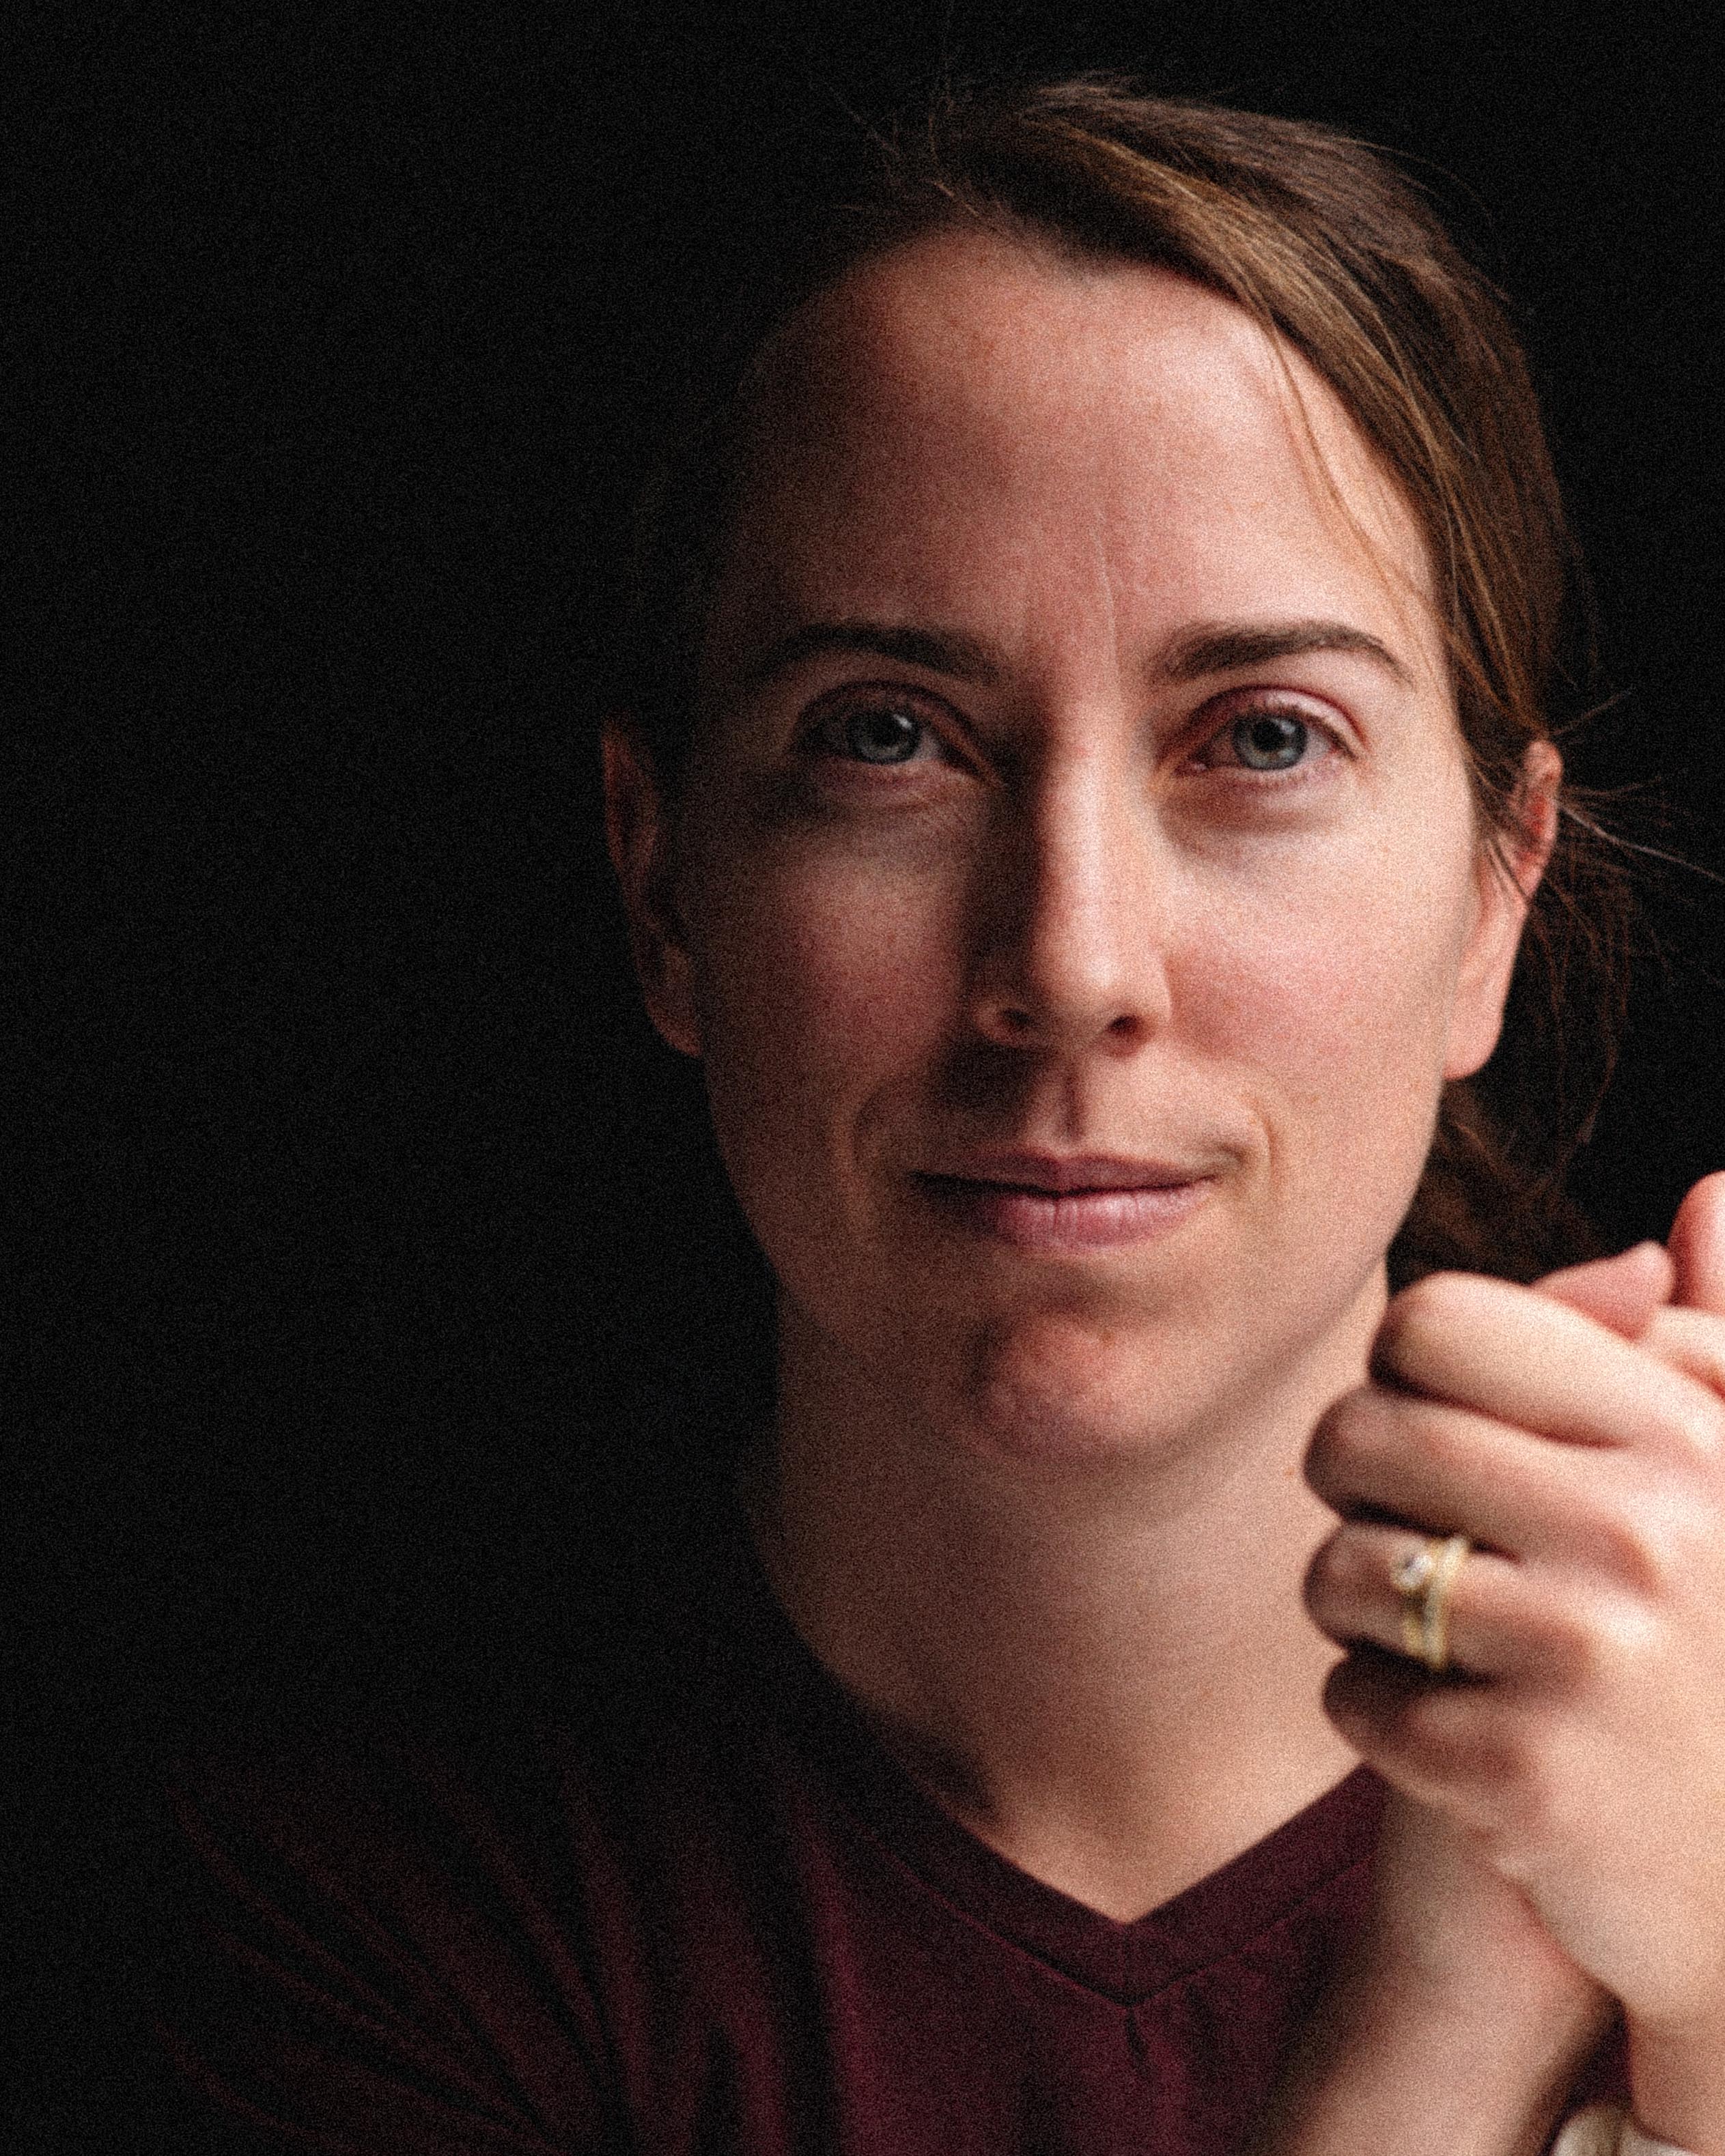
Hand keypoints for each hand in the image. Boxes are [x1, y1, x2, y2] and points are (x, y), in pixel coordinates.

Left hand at [1303, 1173, 1724, 2147]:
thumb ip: (1715, 1340)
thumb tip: (1707, 1193)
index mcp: (1685, 1432)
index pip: (1439, 1319)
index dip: (1401, 1369)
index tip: (1431, 1423)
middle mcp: (1645, 1527)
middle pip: (1359, 1432)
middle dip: (1348, 1483)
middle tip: (1391, 1525)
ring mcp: (1590, 1654)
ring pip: (1337, 1568)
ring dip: (1352, 1608)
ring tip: (1423, 1634)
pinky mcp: (1530, 1774)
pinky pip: (1356, 1698)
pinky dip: (1377, 1718)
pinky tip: (1449, 1735)